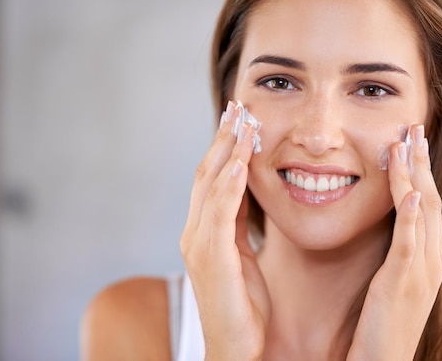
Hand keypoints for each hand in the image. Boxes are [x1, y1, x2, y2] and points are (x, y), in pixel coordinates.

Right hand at [180, 101, 270, 360]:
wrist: (236, 350)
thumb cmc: (243, 306)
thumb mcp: (242, 256)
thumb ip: (238, 224)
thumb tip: (246, 191)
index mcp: (204, 231)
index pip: (212, 177)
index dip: (224, 146)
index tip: (240, 117)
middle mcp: (195, 232)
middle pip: (206, 173)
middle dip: (223, 138)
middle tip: (239, 105)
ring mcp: (199, 244)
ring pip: (210, 186)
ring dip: (227, 151)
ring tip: (243, 122)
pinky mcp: (211, 259)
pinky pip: (219, 213)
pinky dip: (228, 184)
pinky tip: (240, 162)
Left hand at [348, 124, 441, 360]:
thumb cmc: (379, 324)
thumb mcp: (388, 281)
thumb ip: (390, 252)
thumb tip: (382, 225)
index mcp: (423, 256)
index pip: (424, 202)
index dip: (418, 170)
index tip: (409, 139)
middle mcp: (429, 259)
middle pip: (430, 199)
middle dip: (421, 162)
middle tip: (414, 127)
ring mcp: (421, 272)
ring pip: (424, 214)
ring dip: (416, 176)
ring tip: (408, 143)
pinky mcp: (404, 284)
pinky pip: (411, 245)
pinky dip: (412, 217)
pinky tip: (411, 193)